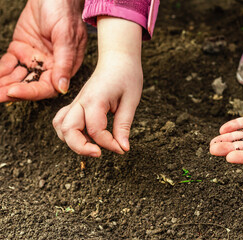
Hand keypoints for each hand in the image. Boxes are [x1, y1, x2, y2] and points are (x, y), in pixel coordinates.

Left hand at [0, 0, 86, 101]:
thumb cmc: (64, 12)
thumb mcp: (66, 37)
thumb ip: (64, 63)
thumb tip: (63, 87)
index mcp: (63, 67)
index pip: (47, 86)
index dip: (31, 92)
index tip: (13, 91)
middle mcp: (49, 66)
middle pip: (29, 85)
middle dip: (12, 91)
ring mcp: (33, 58)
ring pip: (17, 77)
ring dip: (3, 84)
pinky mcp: (20, 49)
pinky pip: (8, 64)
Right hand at [52, 17, 142, 156]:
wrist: (118, 59)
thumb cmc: (127, 77)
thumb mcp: (131, 102)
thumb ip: (123, 126)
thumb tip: (122, 148)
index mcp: (95, 99)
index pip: (96, 131)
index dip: (109, 144)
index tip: (123, 149)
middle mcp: (81, 101)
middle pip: (68, 130)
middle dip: (82, 148)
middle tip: (100, 154)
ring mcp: (76, 102)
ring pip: (60, 126)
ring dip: (72, 141)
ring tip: (91, 146)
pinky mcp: (77, 104)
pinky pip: (63, 120)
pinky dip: (68, 132)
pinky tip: (85, 136)